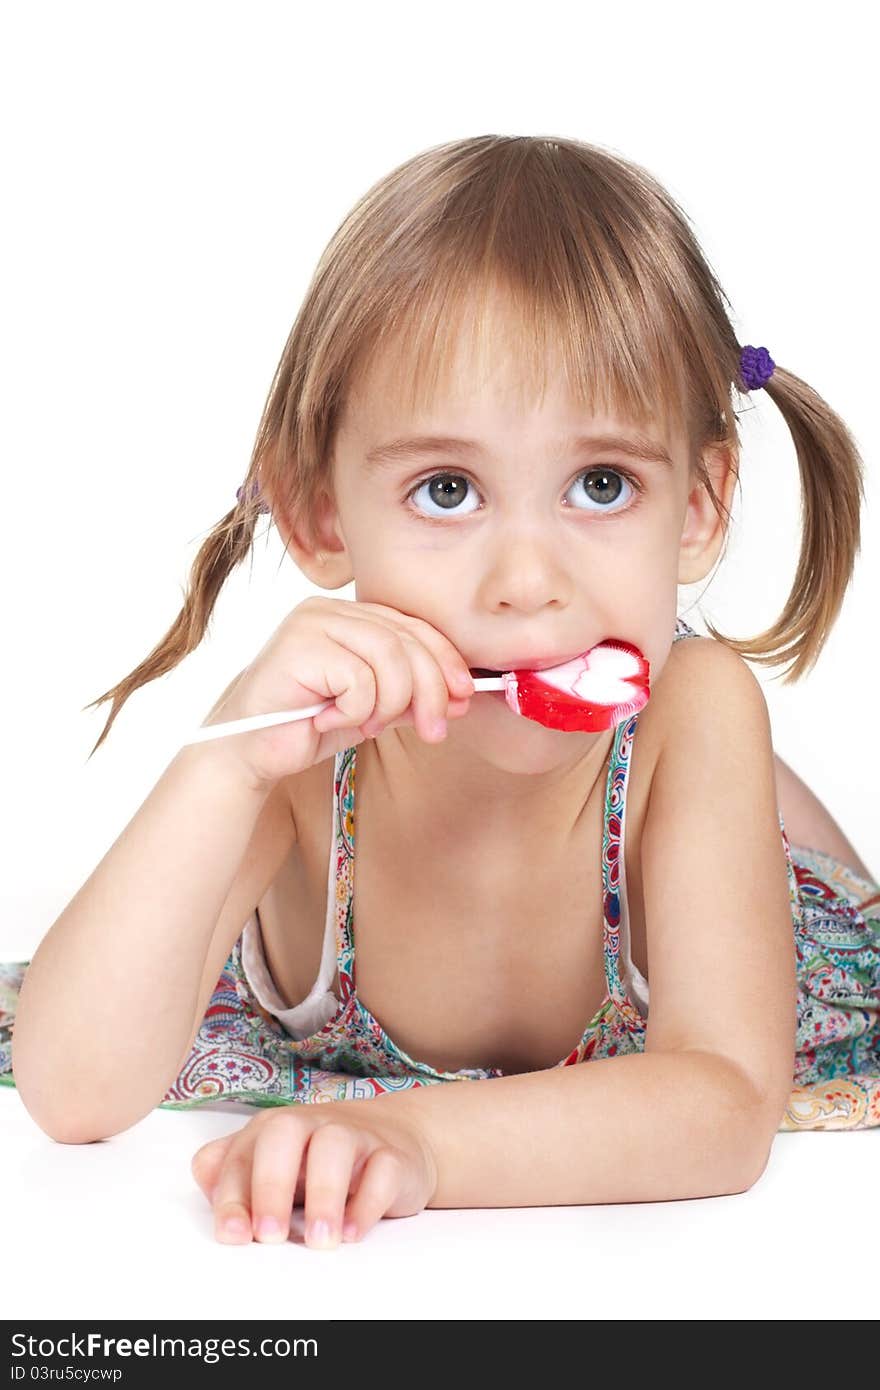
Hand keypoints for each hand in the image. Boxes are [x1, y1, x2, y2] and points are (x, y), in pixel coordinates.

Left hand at [190, 1099, 438, 1248]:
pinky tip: (353, 1233)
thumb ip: (233, 1174)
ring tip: (319, 1241)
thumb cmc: (320, 1159)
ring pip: (335, 1146)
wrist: (397, 1136)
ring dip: (324, 1195)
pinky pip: (383, 1168)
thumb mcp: (275, 1164)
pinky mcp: (392, 1154)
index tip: (233, 1236)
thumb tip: (212, 1194)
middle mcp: (311, 1124)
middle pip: (283, 1133)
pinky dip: (368, 1202)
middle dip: (271, 1185)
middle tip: (270, 1236)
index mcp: (273, 1129)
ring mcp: (355, 1135)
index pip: (240, 1154)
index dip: (232, 1195)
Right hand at [197, 595, 474, 789]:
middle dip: (430, 690)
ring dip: (389, 704)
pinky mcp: (298, 645)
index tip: (464, 697)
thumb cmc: (307, 725)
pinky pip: (359, 679)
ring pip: (389, 658)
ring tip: (366, 727)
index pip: (413, 626)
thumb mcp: (373, 708)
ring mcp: (311, 623)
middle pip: (407, 640)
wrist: (250, 750)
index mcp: (349, 616)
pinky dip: (356, 711)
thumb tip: (462, 696)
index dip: (445, 660)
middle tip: (434, 729)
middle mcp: (330, 610)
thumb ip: (411, 695)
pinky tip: (329, 720)